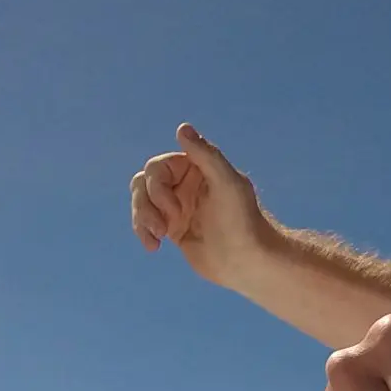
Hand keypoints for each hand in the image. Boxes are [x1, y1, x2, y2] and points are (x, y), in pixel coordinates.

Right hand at [128, 125, 271, 286]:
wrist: (250, 262)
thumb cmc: (244, 221)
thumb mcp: (228, 184)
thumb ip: (207, 155)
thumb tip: (182, 128)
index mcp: (197, 168)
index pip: (158, 167)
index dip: (157, 186)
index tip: (175, 209)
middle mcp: (185, 183)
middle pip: (144, 182)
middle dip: (148, 204)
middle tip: (164, 228)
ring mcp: (177, 206)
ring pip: (141, 201)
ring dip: (142, 218)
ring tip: (156, 238)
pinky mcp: (172, 228)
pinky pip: (145, 222)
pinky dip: (143, 232)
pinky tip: (153, 246)